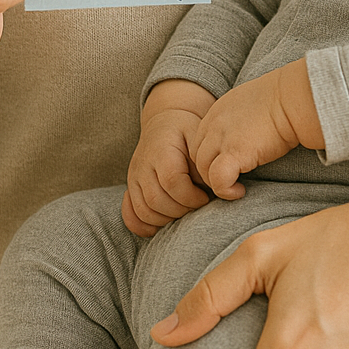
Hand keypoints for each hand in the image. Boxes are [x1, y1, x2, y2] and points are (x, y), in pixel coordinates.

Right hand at [123, 82, 214, 236]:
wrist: (165, 122)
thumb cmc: (187, 132)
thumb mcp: (199, 138)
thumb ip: (205, 164)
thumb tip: (218, 189)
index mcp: (162, 149)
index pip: (172, 182)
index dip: (191, 197)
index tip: (205, 197)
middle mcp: (143, 164)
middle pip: (156, 200)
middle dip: (181, 211)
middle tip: (197, 206)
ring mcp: (134, 177)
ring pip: (144, 211)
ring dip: (167, 220)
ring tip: (184, 211)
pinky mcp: (131, 188)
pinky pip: (130, 215)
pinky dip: (144, 226)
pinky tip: (161, 225)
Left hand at [190, 61, 323, 198]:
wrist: (293, 99)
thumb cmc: (282, 101)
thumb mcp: (250, 104)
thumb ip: (239, 119)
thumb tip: (246, 133)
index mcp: (217, 112)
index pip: (199, 141)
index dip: (209, 158)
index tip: (226, 166)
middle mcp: (214, 124)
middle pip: (197, 157)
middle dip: (209, 172)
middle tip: (229, 180)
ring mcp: (222, 138)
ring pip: (203, 170)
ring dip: (216, 183)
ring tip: (235, 187)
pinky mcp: (235, 153)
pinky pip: (218, 180)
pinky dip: (225, 190)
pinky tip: (240, 190)